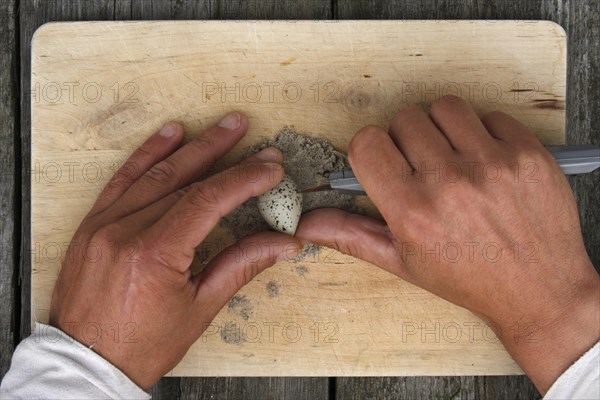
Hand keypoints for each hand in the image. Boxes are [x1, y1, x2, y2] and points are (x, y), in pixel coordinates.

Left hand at [49, 113, 300, 389]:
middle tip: (247, 132)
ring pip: (154, 172)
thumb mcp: (200, 308)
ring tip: (220, 127)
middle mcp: (125, 231)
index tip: (268, 167)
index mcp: (154, 254)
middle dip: (221, 152)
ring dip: (190, 146)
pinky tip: (168, 135)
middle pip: (183, 178)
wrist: (88, 362)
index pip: (207, 200)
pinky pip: (122, 179)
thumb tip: (282, 244)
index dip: (243, 179)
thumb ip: (242, 265)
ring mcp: (104, 224)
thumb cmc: (142, 343)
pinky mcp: (93, 224)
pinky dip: (147, 155)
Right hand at [296, 96, 599, 393]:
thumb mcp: (402, 262)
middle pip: (404, 119)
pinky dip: (482, 132)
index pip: (367, 143)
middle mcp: (450, 184)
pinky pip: (489, 115)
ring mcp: (493, 164)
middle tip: (422, 167)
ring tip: (452, 158)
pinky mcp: (528, 153)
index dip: (370, 149)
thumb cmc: (468, 278)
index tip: (384, 161)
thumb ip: (350, 234)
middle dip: (406, 139)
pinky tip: (486, 162)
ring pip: (444, 107)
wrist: (538, 291)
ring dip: (441, 128)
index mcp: (412, 211)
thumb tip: (306, 223)